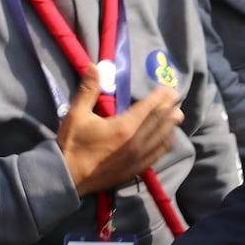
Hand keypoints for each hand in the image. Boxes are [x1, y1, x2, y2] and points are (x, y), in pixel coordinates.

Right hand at [57, 64, 183, 196]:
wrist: (67, 178)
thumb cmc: (72, 144)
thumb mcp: (76, 114)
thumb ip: (88, 89)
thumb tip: (94, 66)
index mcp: (124, 127)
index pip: (149, 108)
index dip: (160, 97)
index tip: (168, 89)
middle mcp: (136, 143)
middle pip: (159, 122)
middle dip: (169, 108)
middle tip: (177, 98)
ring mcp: (137, 159)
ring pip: (161, 139)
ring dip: (170, 126)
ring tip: (177, 115)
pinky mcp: (135, 170)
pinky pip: (157, 155)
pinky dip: (165, 143)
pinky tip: (168, 138)